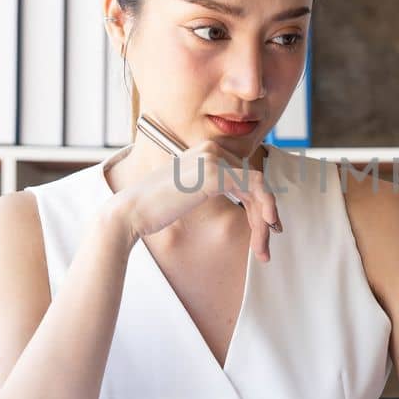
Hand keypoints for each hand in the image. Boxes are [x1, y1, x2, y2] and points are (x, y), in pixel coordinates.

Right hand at [112, 141, 283, 262]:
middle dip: (263, 215)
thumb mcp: (190, 191)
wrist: (132, 211)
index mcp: (206, 150)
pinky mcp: (215, 173)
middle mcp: (212, 148)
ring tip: (262, 249)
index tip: (264, 228)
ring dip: (265, 219)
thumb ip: (213, 186)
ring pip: (258, 187)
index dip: (257, 204)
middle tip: (266, 244)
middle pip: (253, 182)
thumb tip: (245, 197)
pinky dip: (265, 209)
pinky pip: (254, 188)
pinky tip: (266, 229)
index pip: (243, 175)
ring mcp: (214, 158)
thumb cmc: (157, 207)